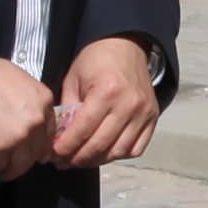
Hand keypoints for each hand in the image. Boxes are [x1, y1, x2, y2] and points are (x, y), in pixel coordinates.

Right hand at [0, 54, 57, 177]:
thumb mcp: (19, 79)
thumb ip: (30, 100)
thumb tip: (30, 116)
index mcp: (44, 100)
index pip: (50, 130)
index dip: (41, 143)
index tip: (36, 151)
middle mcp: (36, 121)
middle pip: (38, 151)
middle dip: (29, 160)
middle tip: (19, 165)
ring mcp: (19, 136)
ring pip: (21, 164)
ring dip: (12, 170)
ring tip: (3, 172)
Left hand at [43, 36, 161, 168]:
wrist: (125, 45)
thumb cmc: (97, 59)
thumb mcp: (74, 79)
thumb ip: (68, 110)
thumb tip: (61, 139)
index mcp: (107, 91)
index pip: (83, 130)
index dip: (66, 148)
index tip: (55, 155)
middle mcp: (128, 104)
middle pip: (100, 145)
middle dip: (78, 158)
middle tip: (64, 162)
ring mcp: (143, 113)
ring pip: (118, 151)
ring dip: (97, 160)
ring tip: (82, 159)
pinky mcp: (152, 117)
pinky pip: (136, 148)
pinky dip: (119, 155)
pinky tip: (105, 152)